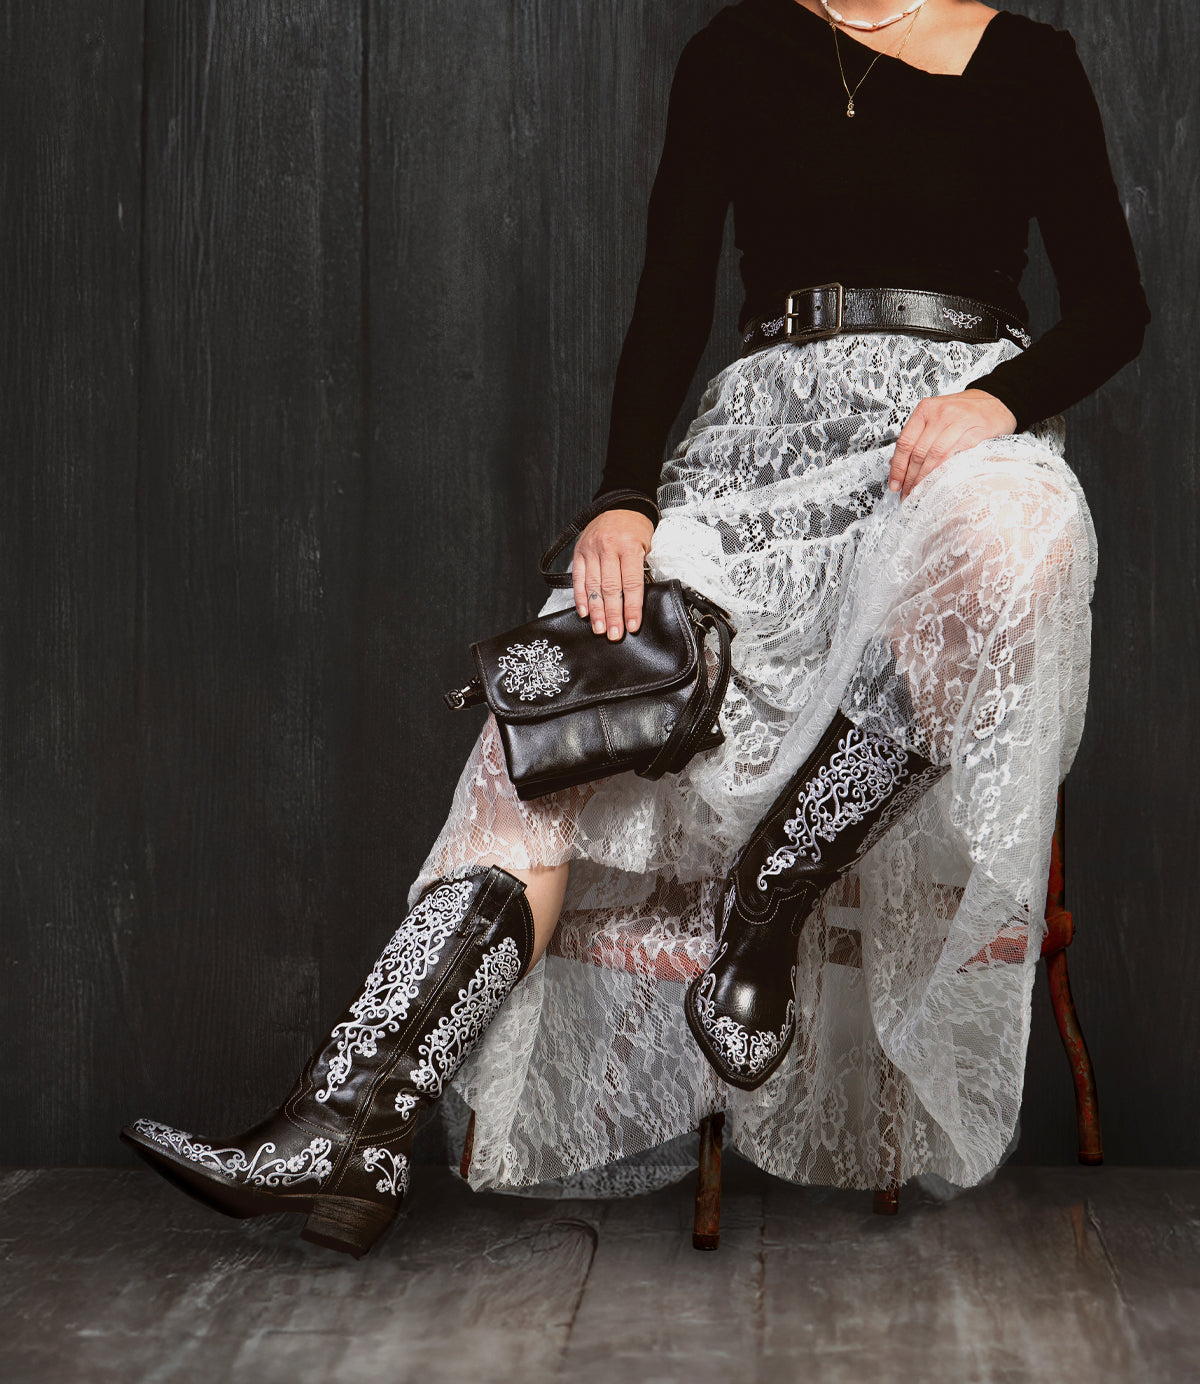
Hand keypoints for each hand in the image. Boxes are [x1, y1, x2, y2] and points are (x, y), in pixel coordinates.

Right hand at [571, 508, 654, 638]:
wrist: (621, 504)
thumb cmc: (637, 528)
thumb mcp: (648, 544)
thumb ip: (641, 569)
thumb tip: (638, 600)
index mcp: (630, 546)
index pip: (631, 583)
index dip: (631, 607)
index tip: (632, 626)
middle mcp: (609, 548)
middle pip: (611, 588)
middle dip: (613, 614)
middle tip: (614, 634)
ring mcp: (592, 549)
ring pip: (593, 586)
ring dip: (596, 611)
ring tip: (600, 629)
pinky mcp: (580, 551)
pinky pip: (578, 577)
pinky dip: (581, 596)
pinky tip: (584, 612)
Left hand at [888, 389, 1017, 498]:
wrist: (996, 401)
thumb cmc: (963, 412)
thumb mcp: (936, 417)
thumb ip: (917, 437)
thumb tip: (896, 464)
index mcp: (925, 409)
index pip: (904, 443)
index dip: (897, 468)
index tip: (894, 485)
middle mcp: (940, 413)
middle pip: (919, 452)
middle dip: (910, 478)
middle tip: (907, 495)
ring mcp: (959, 421)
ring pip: (935, 456)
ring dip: (926, 479)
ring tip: (921, 493)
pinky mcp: (977, 431)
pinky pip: (957, 455)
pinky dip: (946, 472)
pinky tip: (941, 484)